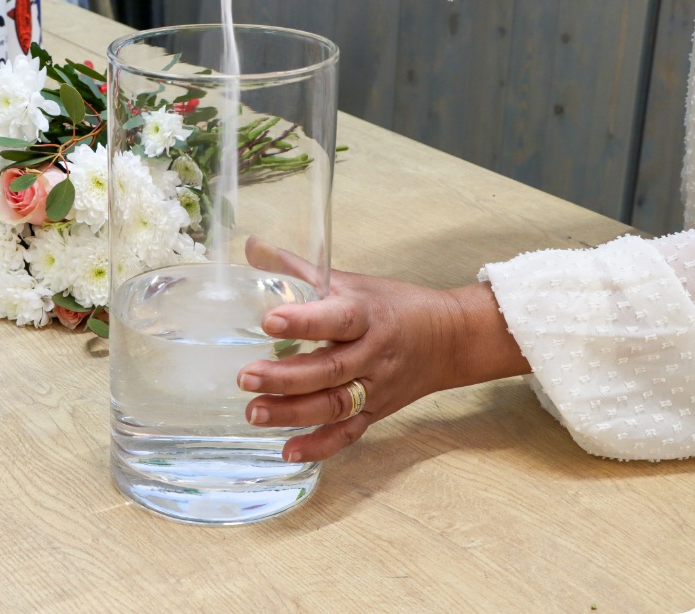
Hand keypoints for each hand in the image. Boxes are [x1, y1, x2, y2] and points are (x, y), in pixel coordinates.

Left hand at [239, 237, 530, 462]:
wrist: (449, 339)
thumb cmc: (391, 305)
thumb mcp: (350, 280)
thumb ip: (297, 268)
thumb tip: (252, 245)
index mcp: (366, 315)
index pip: (337, 318)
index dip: (304, 320)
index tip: (268, 321)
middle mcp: (372, 355)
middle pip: (329, 370)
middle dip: (286, 377)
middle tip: (245, 377)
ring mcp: (375, 388)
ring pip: (335, 405)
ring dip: (293, 413)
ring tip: (254, 413)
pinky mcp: (376, 413)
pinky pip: (348, 434)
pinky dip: (319, 446)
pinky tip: (287, 450)